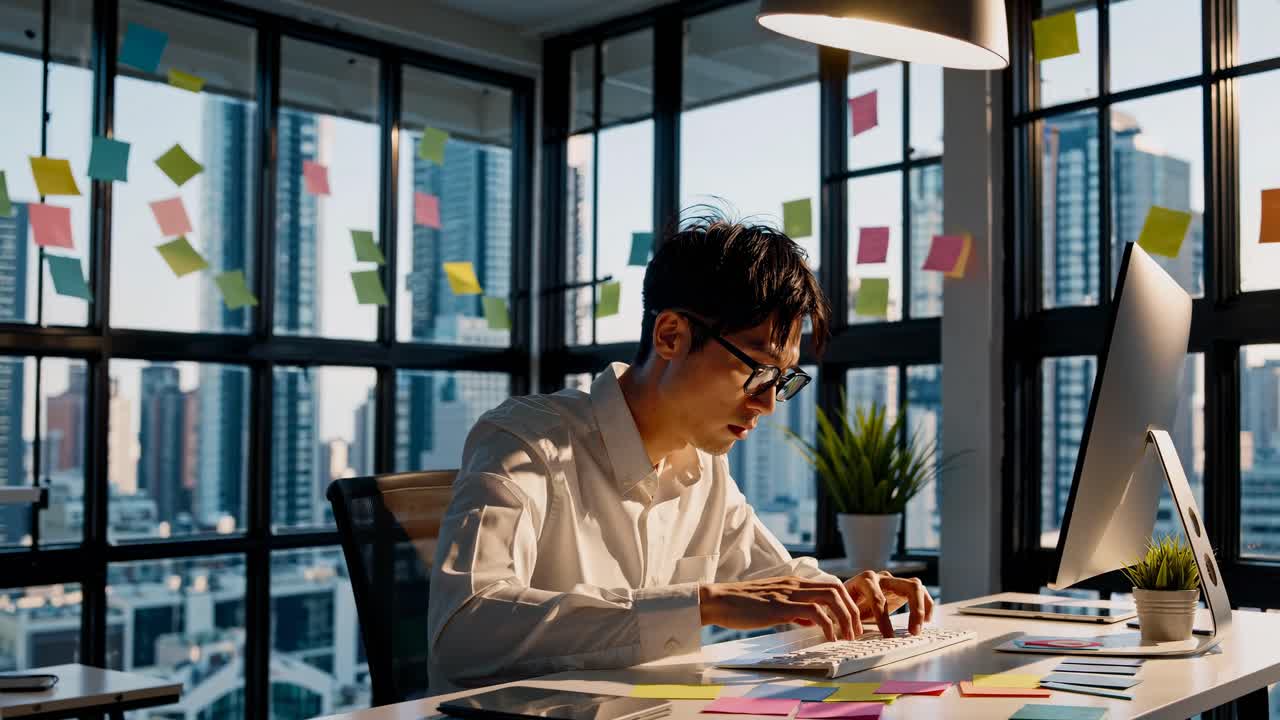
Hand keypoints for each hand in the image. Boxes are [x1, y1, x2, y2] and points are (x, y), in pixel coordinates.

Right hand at [699, 576, 860, 641]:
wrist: (719, 600)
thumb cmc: (742, 605)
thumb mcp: (773, 604)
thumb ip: (794, 609)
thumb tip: (810, 620)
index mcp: (793, 582)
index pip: (831, 585)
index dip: (847, 603)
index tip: (851, 622)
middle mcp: (795, 584)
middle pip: (838, 589)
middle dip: (852, 611)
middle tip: (855, 632)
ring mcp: (789, 593)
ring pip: (831, 597)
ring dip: (844, 619)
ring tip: (846, 637)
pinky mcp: (781, 606)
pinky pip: (815, 612)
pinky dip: (828, 625)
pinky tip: (828, 638)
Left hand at [844, 570, 934, 636]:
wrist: (842, 596)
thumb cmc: (841, 606)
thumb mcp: (840, 613)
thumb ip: (844, 623)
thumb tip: (848, 639)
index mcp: (864, 580)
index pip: (878, 598)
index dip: (884, 619)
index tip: (888, 637)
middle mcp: (881, 577)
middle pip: (907, 586)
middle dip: (914, 610)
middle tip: (913, 632)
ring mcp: (894, 580)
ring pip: (916, 587)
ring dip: (921, 608)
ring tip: (917, 630)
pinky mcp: (902, 587)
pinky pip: (922, 591)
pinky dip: (927, 605)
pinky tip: (926, 621)